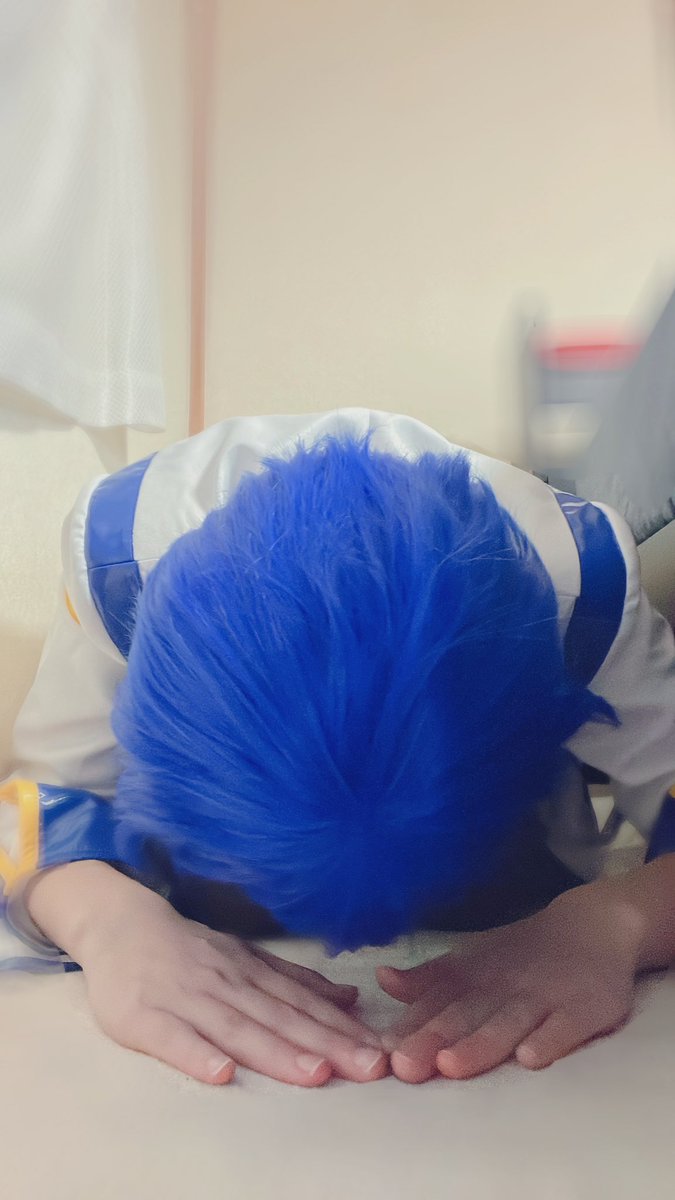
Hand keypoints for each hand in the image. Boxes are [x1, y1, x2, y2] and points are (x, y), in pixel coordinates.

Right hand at [26, 863, 385, 1086]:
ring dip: (278, 1051)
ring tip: (315, 1074)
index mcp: (252, 971)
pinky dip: (198, 1055)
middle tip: (369, 1066)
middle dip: (328, 1044)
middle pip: (282, 1017)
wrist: (120, 923)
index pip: (304, 1003)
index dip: (343, 1028)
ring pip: (238, 1027)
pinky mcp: (145, 1016)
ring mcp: (187, 998)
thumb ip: (294, 980)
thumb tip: (351, 998)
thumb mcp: (246, 957)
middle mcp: (227, 982)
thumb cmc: (188, 950)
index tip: (381, 1050)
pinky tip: (222, 1074)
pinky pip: (174, 1038)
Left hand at [377, 882, 644, 1081]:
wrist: (592, 925)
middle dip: (434, 1039)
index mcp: (474, 976)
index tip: (380, 1052)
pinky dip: (549, 1040)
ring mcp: (544, 997)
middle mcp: (503, 985)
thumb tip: (382, 979)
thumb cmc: (522, 953)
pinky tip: (530, 1059)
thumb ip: (429, 979)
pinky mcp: (584, 1009)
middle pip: (466, 1014)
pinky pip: (566, 1026)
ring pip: (509, 1023)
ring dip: (481, 1044)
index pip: (436, 1002)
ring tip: (452, 1065)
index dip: (409, 1027)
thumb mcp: (473, 960)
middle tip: (405, 1066)